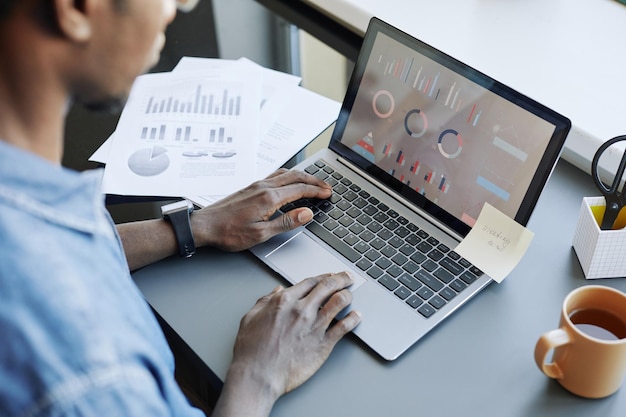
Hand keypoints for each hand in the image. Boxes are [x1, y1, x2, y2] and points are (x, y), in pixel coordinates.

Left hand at [190, 168, 331, 250]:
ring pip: (285, 174)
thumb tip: (306, 213)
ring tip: (312, 182)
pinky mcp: (250, 188)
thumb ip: (286, 222)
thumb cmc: (228, 232)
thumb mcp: (261, 234)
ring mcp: (256, 185)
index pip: (300, 189)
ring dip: (302, 176)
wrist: (204, 226)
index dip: (317, 190)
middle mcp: (263, 187)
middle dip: (314, 180)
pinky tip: (288, 183)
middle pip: (295, 177)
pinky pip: (275, 176)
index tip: (328, 193)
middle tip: (326, 186)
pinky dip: (289, 177)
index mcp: (269, 198)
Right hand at [213, 272, 361, 416]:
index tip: (329, 276)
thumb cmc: (252, 351)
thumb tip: (276, 291)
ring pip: (339, 302)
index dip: (323, 276)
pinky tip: (356, 316)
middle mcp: (302, 310)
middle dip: (341, 279)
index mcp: (284, 301)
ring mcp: (314, 326)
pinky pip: (344, 327)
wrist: (258, 376)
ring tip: (351, 294)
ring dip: (348, 295)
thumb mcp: (250, 318)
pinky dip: (353, 319)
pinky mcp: (323, 344)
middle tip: (347, 278)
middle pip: (328, 286)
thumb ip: (265, 301)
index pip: (310, 282)